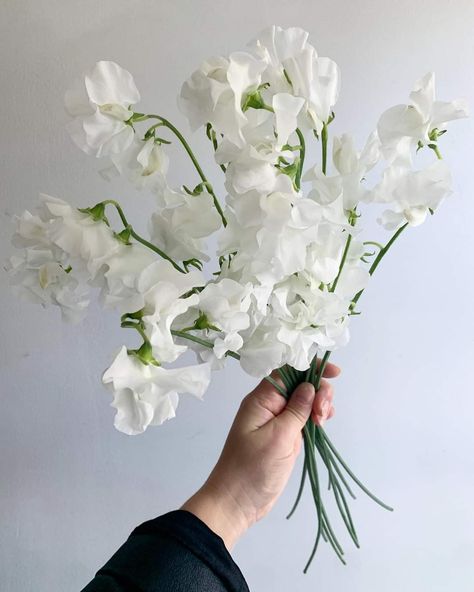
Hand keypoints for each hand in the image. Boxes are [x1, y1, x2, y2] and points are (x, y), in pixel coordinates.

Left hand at [181, 362, 339, 550]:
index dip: (311, 367)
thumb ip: (296, 410)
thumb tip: (309, 386)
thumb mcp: (278, 438)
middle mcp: (269, 405)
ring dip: (318, 404)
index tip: (334, 373)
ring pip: (304, 400)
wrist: (237, 501)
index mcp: (261, 399)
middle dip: (318, 391)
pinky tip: (322, 424)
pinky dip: (315, 417)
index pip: (288, 371)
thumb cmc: (252, 469)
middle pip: (299, 384)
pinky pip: (303, 417)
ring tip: (322, 421)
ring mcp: (277, 421)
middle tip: (323, 413)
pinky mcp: (284, 436)